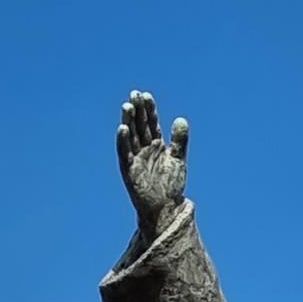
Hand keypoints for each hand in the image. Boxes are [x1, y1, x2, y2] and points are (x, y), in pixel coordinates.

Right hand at [117, 88, 189, 237]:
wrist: (165, 207)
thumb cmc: (171, 185)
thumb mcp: (177, 158)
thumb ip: (179, 139)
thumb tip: (180, 119)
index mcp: (155, 144)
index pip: (151, 122)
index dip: (149, 109)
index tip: (147, 95)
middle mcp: (143, 148)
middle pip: (139, 125)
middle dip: (137, 110)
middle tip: (134, 94)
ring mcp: (135, 158)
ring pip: (130, 136)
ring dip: (128, 121)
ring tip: (127, 106)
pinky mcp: (129, 169)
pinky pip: (124, 153)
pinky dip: (122, 141)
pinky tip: (122, 128)